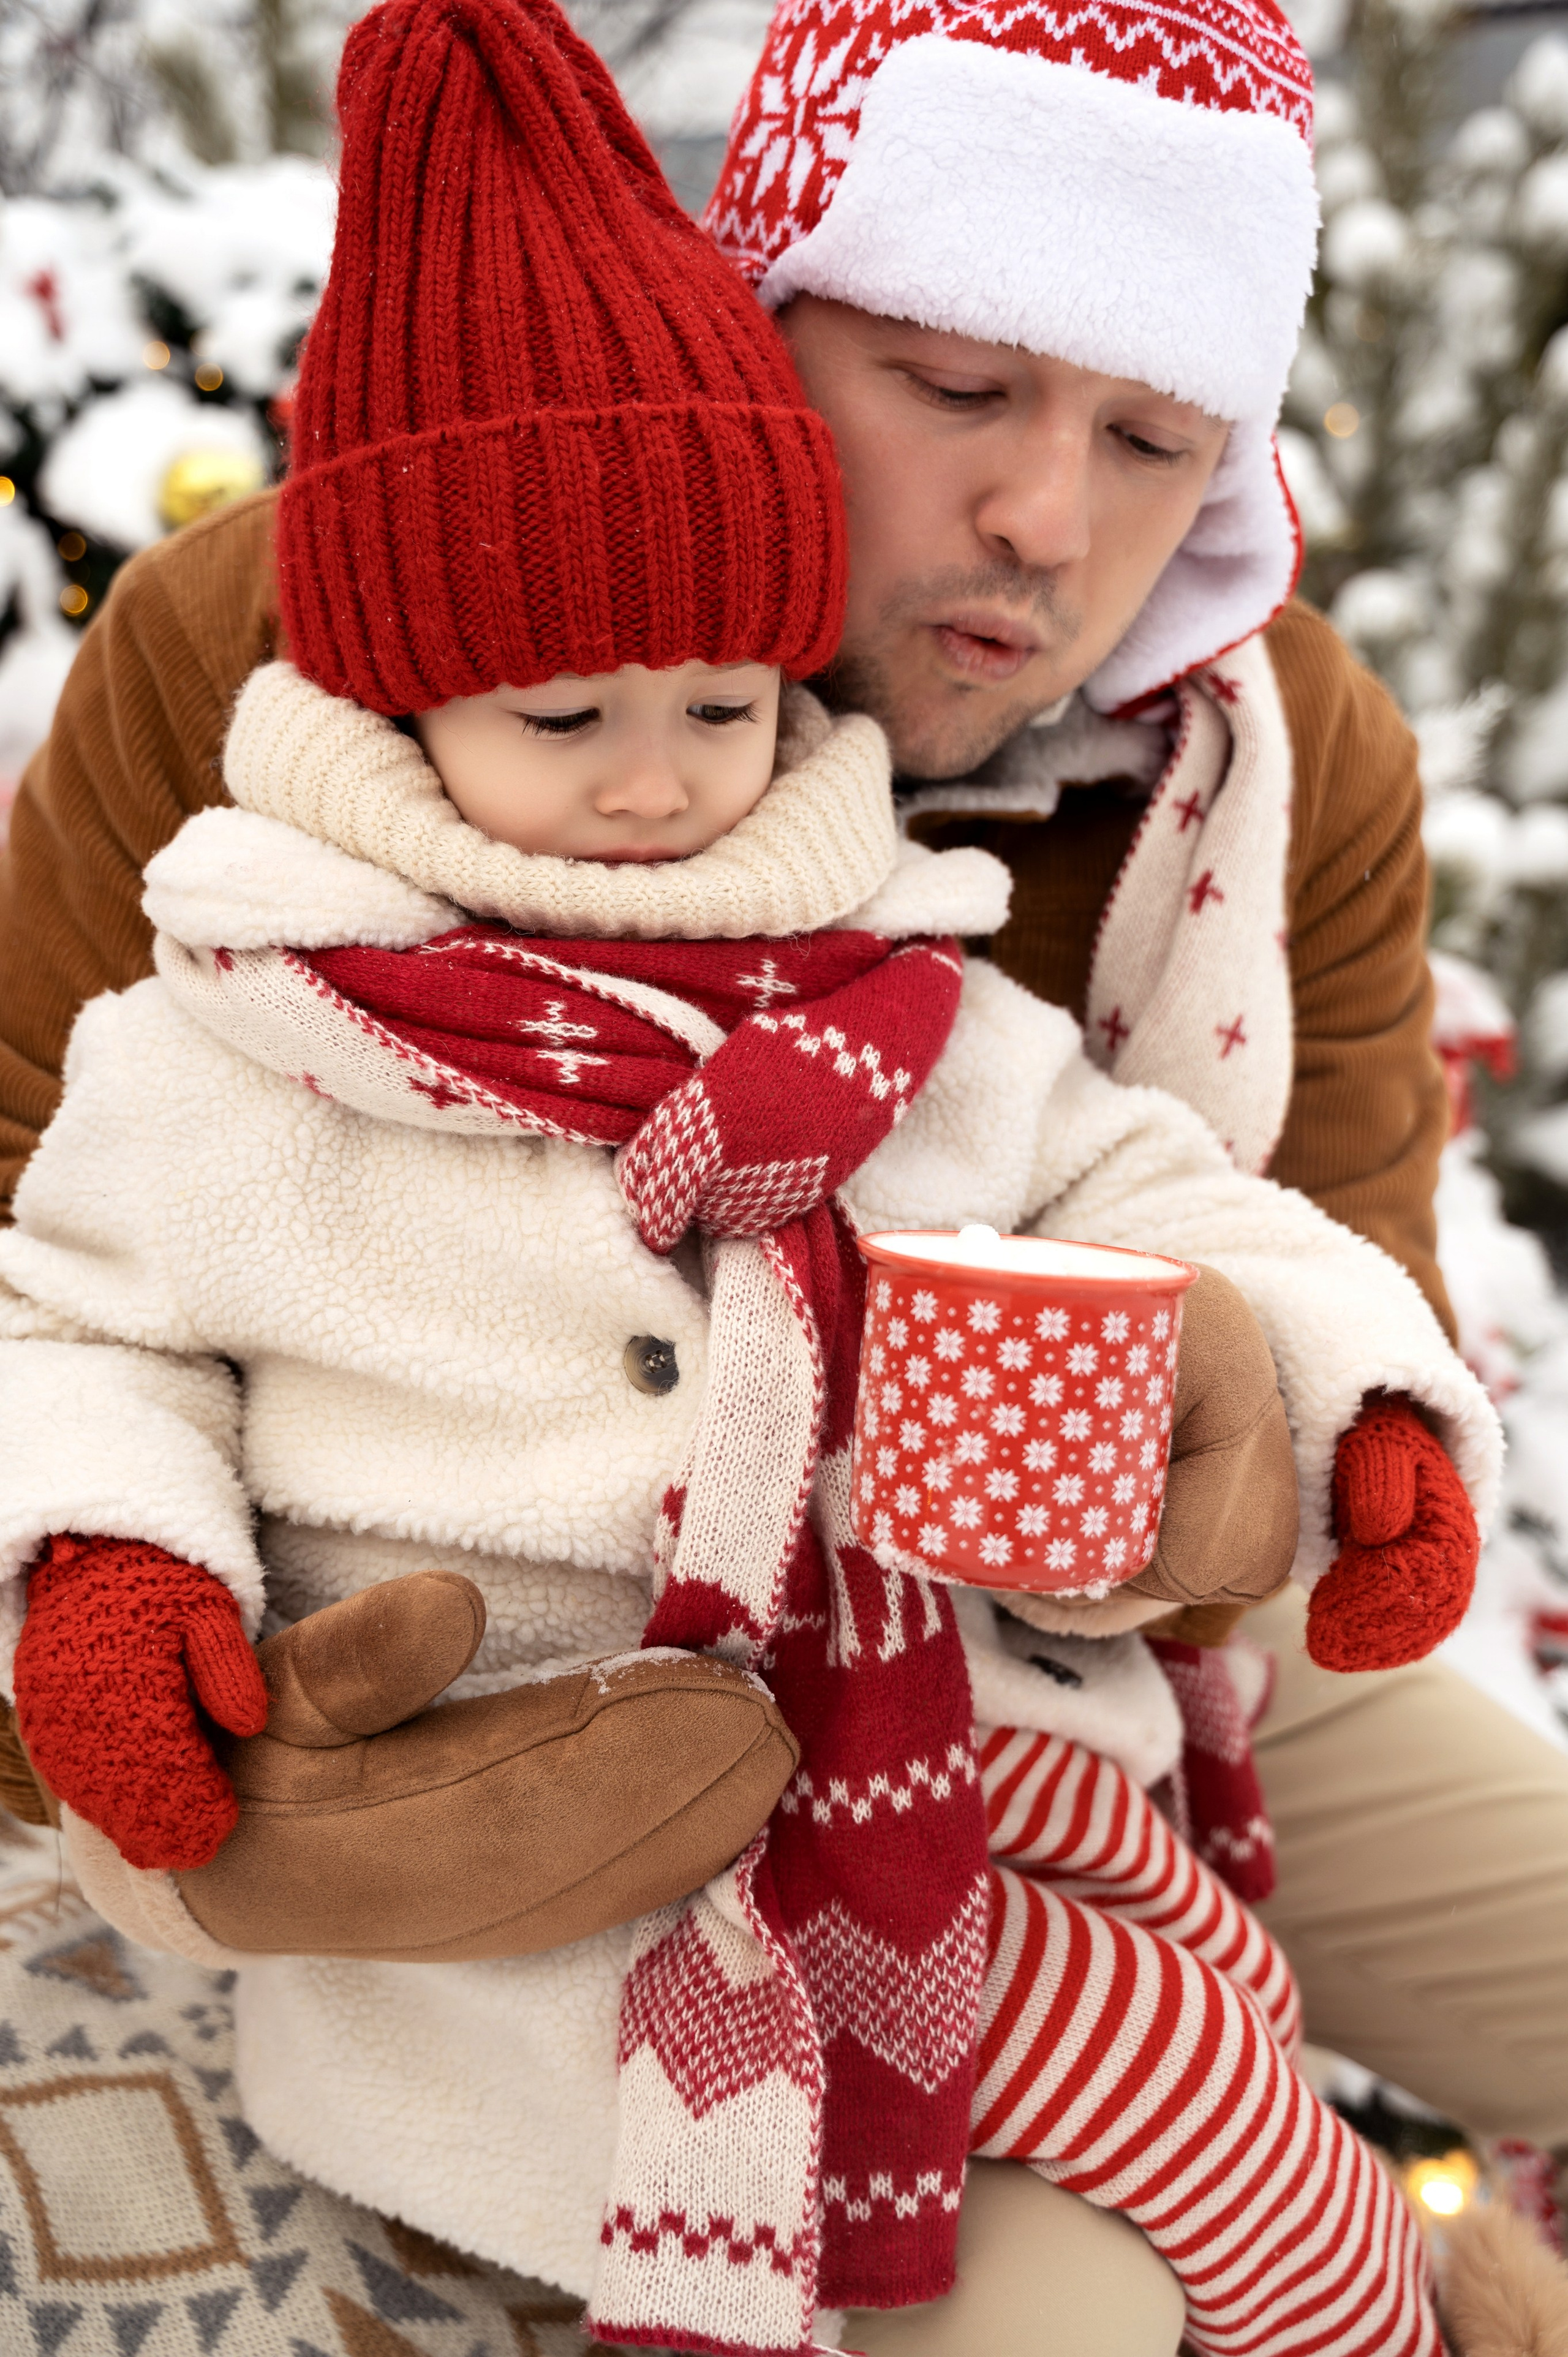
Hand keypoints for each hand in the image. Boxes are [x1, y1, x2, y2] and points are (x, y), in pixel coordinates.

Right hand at [14, 1534, 267, 1870]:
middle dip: (159, 1823)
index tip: (223, 1828)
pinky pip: (62, 1766)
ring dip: (123, 1819)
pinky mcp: (38, 1709)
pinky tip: (120, 1820)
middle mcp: (81, 1696)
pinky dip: (92, 1798)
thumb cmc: (163, 1582)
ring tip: (159, 1850)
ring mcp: (52, 1706)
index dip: (193, 1798)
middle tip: (194, 1856)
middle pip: (122, 1779)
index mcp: (128, 1671)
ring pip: (87, 1781)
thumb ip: (227, 1665)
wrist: (90, 1550)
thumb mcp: (207, 1607)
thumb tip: (250, 1725)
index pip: (164, 1753)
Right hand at [176, 1573, 798, 1959]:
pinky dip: (684, 1853)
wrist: (227, 1864)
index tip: (717, 1685)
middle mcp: (461, 1889)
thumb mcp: (274, 1692)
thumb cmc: (254, 1755)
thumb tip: (453, 1604)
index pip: (547, 1785)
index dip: (641, 1739)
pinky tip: (736, 1814)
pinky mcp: (515, 1922)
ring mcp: (494, 1917)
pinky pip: (617, 1893)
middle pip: (607, 1834)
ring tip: (773, 1749)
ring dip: (709, 1814)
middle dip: (701, 1774)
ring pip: (625, 1870)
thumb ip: (353, 1656)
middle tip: (776, 1714)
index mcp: (400, 1829)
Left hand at [1307, 1395, 1478, 1671]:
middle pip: (1425, 1607)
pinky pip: (1412, 1624)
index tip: (1327, 1607)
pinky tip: (1340, 1650)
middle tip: (1320, 1643)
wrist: (1380, 1434)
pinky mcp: (1418, 1582)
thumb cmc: (1374, 1435)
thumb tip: (1380, 1533)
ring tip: (1324, 1649)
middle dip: (1371, 1627)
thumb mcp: (1375, 1442)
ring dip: (1375, 1643)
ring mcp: (1438, 1571)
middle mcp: (1453, 1552)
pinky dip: (1380, 1642)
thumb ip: (1380, 1479)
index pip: (1421, 1571)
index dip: (1374, 1594)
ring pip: (1421, 1623)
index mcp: (1450, 1519)